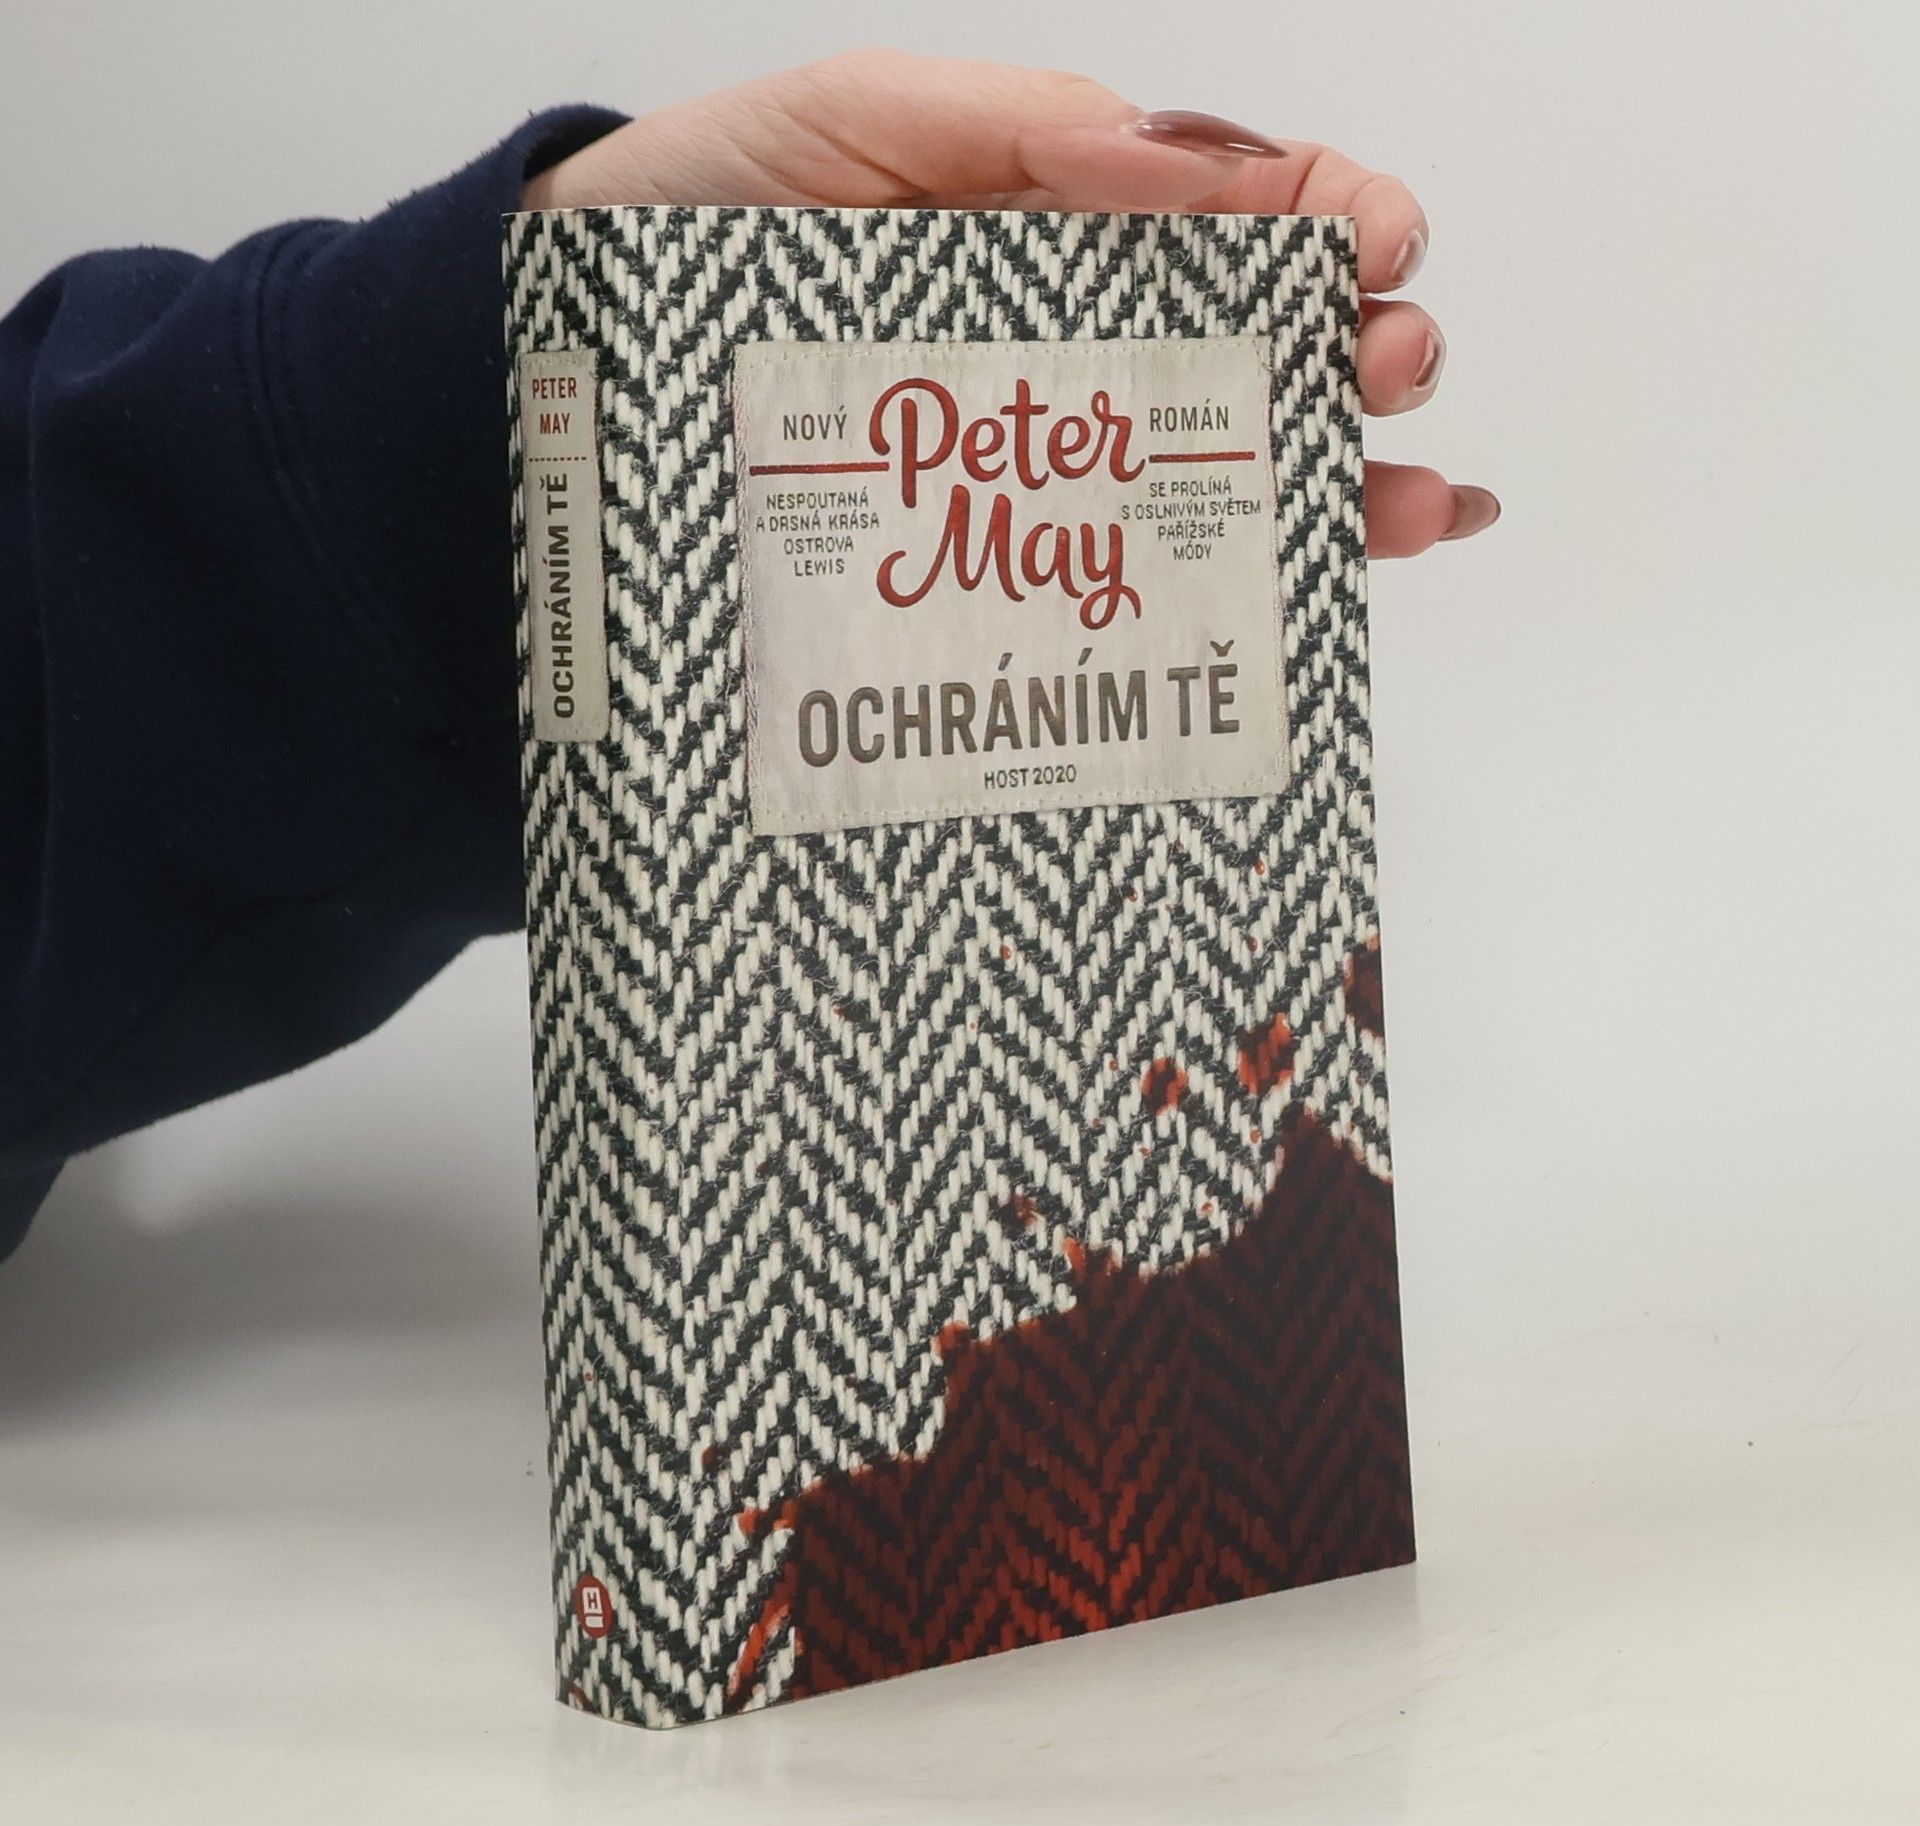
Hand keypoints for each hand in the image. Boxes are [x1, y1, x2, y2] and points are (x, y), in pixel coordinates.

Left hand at [525, 50, 1499, 555]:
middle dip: (1360, 347)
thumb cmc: (700, 224)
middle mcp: (1073, 338)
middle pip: (1261, 344)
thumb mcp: (856, 124)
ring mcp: (1044, 458)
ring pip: (1230, 466)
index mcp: (1060, 215)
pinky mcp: (1002, 563)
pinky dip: (1257, 577)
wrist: (577, 374)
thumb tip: (1202, 169)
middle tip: (1384, 364)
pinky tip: (1345, 578)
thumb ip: (1023, 131)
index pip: (1234, 208)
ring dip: (1344, 476)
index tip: (1380, 242)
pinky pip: (1142, 571)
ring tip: (1408, 498)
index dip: (1331, 214)